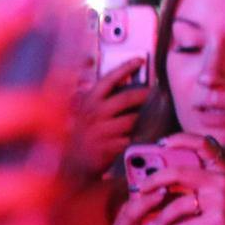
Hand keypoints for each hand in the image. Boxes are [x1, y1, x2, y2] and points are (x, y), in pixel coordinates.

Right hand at [67, 59, 150, 181]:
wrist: (72, 164)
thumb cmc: (80, 136)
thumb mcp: (83, 113)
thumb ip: (98, 99)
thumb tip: (121, 85)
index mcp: (88, 101)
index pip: (108, 79)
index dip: (125, 68)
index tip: (140, 60)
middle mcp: (94, 114)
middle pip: (127, 98)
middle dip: (144, 94)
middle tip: (153, 92)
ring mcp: (102, 130)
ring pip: (132, 119)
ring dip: (139, 120)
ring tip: (139, 120)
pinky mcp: (110, 146)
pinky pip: (132, 138)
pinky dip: (136, 137)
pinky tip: (132, 137)